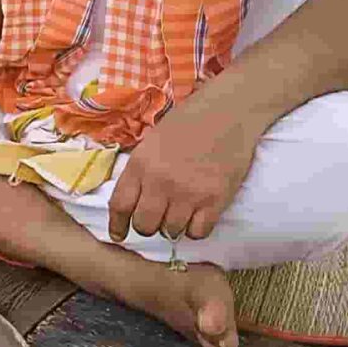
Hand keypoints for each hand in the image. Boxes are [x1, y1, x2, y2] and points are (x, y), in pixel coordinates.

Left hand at [108, 101, 260, 241]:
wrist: (230, 110)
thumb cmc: (190, 121)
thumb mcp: (152, 141)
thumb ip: (140, 170)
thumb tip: (132, 200)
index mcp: (141, 164)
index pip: (120, 206)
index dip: (117, 225)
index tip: (119, 235)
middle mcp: (161, 181)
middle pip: (144, 225)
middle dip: (148, 226)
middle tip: (158, 218)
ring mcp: (189, 192)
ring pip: (171, 231)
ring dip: (174, 226)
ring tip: (181, 211)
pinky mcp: (215, 199)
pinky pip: (198, 232)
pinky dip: (196, 228)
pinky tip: (198, 215)